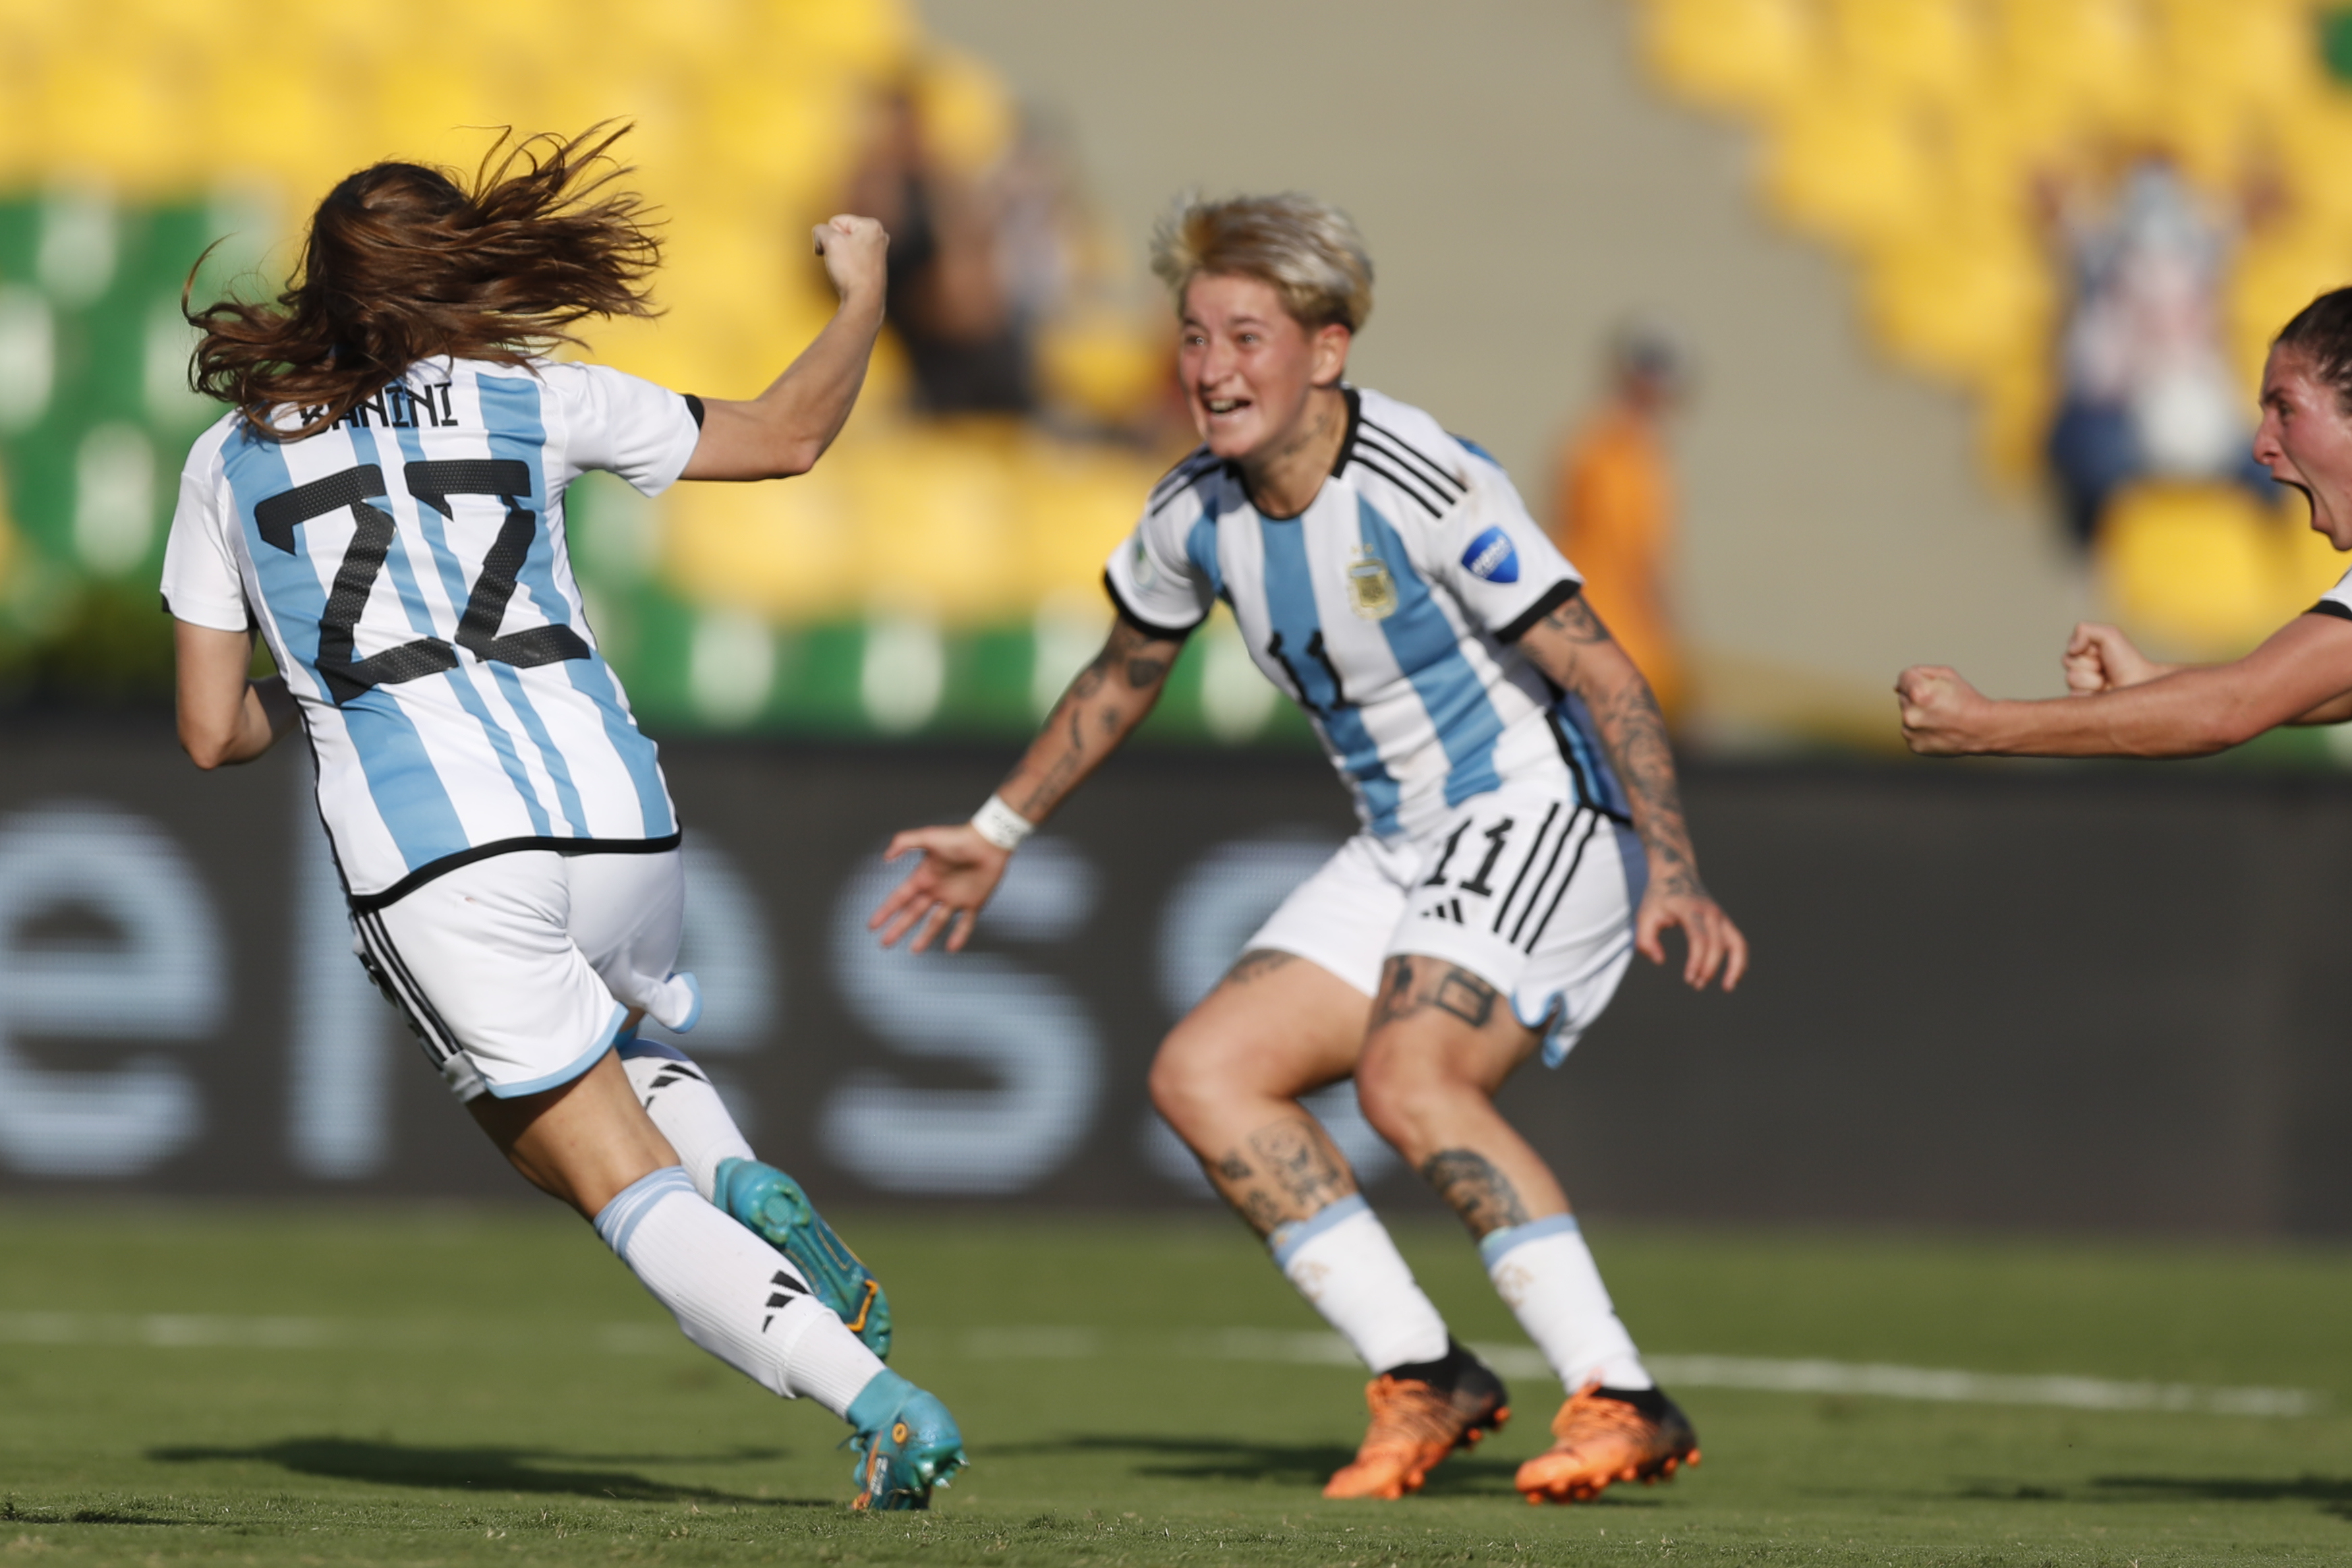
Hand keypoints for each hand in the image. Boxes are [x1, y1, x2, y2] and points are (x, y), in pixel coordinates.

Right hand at [812, 214, 886, 305]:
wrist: (864, 300)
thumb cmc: (850, 270)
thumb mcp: (830, 241)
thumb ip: (820, 230)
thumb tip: (822, 238)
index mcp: (872, 225)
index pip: (836, 221)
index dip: (830, 236)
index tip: (838, 252)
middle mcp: (879, 236)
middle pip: (841, 233)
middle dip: (835, 245)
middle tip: (843, 261)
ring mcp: (878, 252)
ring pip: (845, 246)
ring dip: (839, 256)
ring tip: (847, 269)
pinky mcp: (874, 266)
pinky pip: (851, 259)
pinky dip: (847, 266)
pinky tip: (851, 276)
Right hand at [868, 823, 1009, 953]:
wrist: (989, 841)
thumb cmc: (959, 837)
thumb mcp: (928, 837)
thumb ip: (904, 842)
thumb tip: (885, 858)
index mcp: (924, 877)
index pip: (900, 898)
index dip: (886, 911)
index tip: (872, 925)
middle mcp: (937, 890)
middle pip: (913, 914)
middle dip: (898, 928)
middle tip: (884, 943)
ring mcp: (955, 898)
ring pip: (936, 923)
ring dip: (925, 936)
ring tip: (914, 950)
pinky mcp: (974, 902)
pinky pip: (965, 923)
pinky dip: (959, 936)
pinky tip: (951, 948)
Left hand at [1635, 883, 1747, 990]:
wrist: (1676, 872)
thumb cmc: (1658, 897)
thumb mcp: (1644, 915)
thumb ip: (1645, 940)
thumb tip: (1660, 960)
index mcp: (1691, 910)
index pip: (1700, 939)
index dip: (1697, 961)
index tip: (1689, 978)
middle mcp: (1711, 913)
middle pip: (1718, 945)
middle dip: (1709, 968)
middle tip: (1696, 984)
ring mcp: (1721, 917)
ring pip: (1738, 944)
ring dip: (1736, 967)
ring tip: (1728, 987)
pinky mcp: (1725, 922)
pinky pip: (1739, 943)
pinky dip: (1740, 960)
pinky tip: (1733, 977)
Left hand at [1896, 664, 1989, 754]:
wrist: (1983, 729)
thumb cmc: (1967, 700)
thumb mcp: (1947, 675)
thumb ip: (1919, 673)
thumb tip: (1897, 686)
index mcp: (1919, 692)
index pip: (1903, 677)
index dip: (1918, 678)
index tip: (1932, 686)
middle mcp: (1911, 713)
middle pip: (1904, 696)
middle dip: (1918, 697)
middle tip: (1940, 703)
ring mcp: (1911, 732)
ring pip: (1906, 714)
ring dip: (1918, 714)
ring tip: (1941, 717)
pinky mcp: (1914, 745)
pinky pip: (1910, 731)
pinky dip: (1921, 729)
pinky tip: (1938, 728)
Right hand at [2063, 621, 2166, 694]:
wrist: (2140, 685)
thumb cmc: (2128, 661)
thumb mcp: (2110, 635)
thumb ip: (2084, 630)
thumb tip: (2071, 648)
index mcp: (2086, 653)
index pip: (2070, 649)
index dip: (2086, 650)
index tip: (2104, 653)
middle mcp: (2082, 668)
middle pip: (2067, 661)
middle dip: (2088, 664)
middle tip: (2106, 668)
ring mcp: (2081, 686)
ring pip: (2071, 678)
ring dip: (2092, 679)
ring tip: (2107, 683)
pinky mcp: (2082, 703)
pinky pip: (2074, 695)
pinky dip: (2090, 693)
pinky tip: (2104, 694)